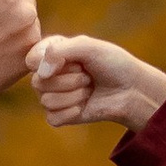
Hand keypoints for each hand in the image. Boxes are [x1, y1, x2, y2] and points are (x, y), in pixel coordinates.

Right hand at [30, 32, 165, 131]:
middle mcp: (49, 74)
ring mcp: (54, 95)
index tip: (76, 61)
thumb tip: (40, 73)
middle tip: (87, 76)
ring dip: (74, 96)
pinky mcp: (60, 115)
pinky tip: (84, 106)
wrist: (132, 90)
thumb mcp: (89, 46)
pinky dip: (71, 112)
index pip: (32, 59)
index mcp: (53, 53)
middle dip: (69, 80)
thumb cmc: (113, 64)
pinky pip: (52, 118)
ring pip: (46, 101)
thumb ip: (60, 51)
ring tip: (89, 90)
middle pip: (38, 83)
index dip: (51, 63)